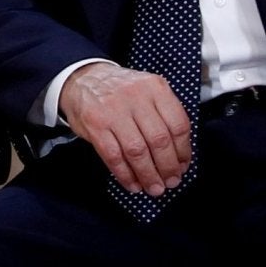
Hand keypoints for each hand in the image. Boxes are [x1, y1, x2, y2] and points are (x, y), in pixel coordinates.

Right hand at [60, 61, 192, 196]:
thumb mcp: (147, 90)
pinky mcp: (95, 125)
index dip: (183, 151)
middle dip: (167, 167)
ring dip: (148, 175)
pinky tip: (132, 183)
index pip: (178, 124)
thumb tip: (178, 155)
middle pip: (159, 140)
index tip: (182, 166)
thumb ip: (163, 115)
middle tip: (171, 181)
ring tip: (154, 187)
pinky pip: (114, 156)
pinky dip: (125, 174)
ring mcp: (113, 111)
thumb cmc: (119, 90)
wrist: (82, 79)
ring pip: (137, 151)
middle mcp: (135, 97)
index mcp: (155, 88)